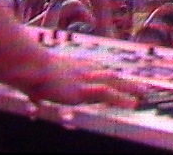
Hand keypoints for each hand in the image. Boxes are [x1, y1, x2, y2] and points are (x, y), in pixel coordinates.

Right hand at [31, 57, 146, 107]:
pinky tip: (131, 104)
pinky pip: (107, 94)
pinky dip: (121, 98)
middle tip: (142, 88)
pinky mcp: (82, 90)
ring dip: (130, 88)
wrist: (28, 66)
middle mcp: (85, 71)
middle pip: (111, 75)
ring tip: (143, 94)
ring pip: (114, 82)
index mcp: (77, 67)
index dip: (113, 77)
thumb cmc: (29, 72)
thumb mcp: (37, 83)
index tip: (123, 82)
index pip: (100, 72)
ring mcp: (85, 80)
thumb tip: (34, 105)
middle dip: (127, 82)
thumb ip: (38, 96)